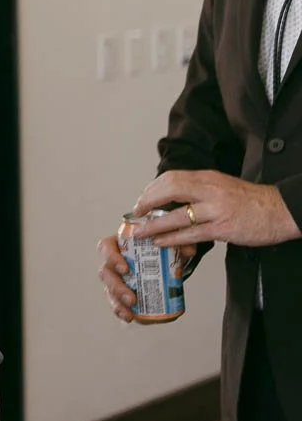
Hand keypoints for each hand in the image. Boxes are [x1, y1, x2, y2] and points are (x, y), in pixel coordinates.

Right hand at [96, 232, 195, 322]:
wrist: (165, 258)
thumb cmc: (160, 246)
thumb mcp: (168, 243)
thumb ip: (179, 244)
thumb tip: (189, 250)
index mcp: (119, 244)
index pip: (106, 247)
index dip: (112, 258)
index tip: (126, 269)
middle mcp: (113, 261)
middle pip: (105, 273)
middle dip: (116, 288)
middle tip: (131, 299)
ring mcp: (115, 277)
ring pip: (109, 290)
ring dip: (117, 302)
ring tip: (129, 313)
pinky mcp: (120, 292)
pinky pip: (116, 302)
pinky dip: (121, 310)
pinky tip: (129, 317)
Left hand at [131, 170, 301, 248]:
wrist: (283, 210)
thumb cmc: (252, 200)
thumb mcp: (223, 186)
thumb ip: (199, 190)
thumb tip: (172, 198)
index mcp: (209, 178)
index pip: (172, 178)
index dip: (152, 189)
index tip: (142, 200)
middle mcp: (211, 190)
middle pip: (169, 190)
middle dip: (147, 202)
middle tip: (136, 214)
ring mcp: (216, 210)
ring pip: (176, 216)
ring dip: (153, 225)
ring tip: (139, 232)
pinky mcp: (223, 229)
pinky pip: (191, 234)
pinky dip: (172, 239)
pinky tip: (160, 242)